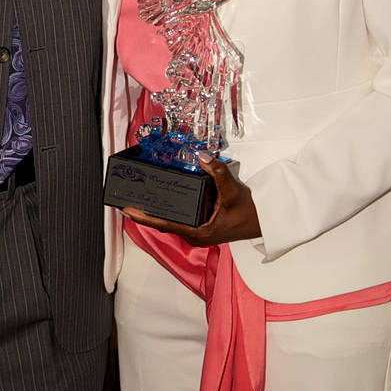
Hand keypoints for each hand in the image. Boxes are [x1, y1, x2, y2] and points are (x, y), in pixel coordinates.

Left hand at [122, 150, 261, 246]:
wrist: (262, 221)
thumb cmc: (248, 213)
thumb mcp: (232, 191)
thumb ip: (219, 172)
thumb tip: (203, 156)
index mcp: (198, 232)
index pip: (163, 224)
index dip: (143, 217)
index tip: (127, 210)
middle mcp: (194, 234)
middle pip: (163, 222)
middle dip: (145, 211)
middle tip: (129, 198)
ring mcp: (197, 231)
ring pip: (171, 220)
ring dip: (156, 209)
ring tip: (140, 196)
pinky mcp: (201, 225)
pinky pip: (180, 216)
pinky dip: (170, 207)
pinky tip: (163, 196)